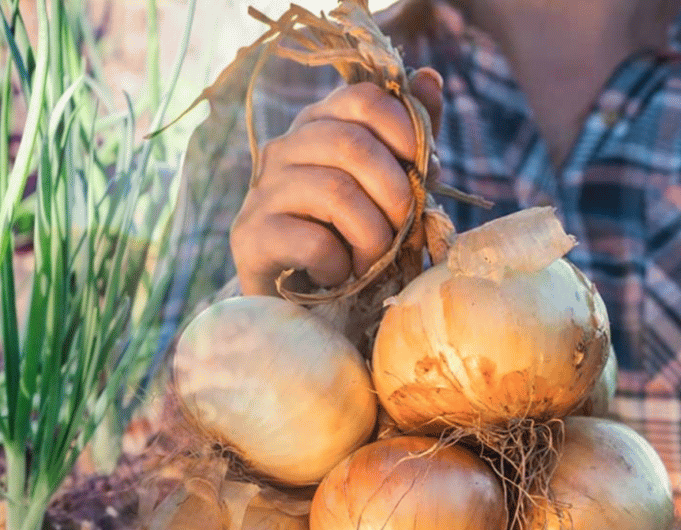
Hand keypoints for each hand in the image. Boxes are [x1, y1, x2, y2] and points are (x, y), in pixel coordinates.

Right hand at [230, 68, 445, 296]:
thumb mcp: (387, 187)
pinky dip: (340, 264)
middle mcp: (283, 148)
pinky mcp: (250, 234)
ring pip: (335, 193)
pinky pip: (313, 240)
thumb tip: (430, 78)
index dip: (405, 129)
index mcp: (318, 125)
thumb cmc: (347, 238)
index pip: (363, 98)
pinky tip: (338, 275)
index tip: (425, 169)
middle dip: (396, 193)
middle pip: (352, 145)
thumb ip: (410, 140)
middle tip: (407, 230)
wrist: (294, 299)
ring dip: (373, 236)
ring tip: (375, 261)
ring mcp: (262, 190)